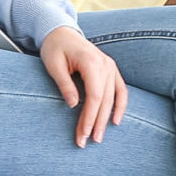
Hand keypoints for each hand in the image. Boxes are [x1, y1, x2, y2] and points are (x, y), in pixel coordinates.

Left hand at [39, 25, 125, 146]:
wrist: (62, 33)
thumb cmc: (55, 48)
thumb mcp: (53, 65)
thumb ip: (64, 84)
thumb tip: (74, 105)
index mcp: (92, 62)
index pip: (95, 96)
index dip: (90, 117)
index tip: (83, 134)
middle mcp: (105, 65)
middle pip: (105, 100)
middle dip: (96, 123)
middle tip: (86, 142)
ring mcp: (110, 67)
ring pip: (114, 97)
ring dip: (107, 119)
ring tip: (99, 137)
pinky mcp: (111, 70)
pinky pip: (121, 90)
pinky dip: (121, 105)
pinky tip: (116, 120)